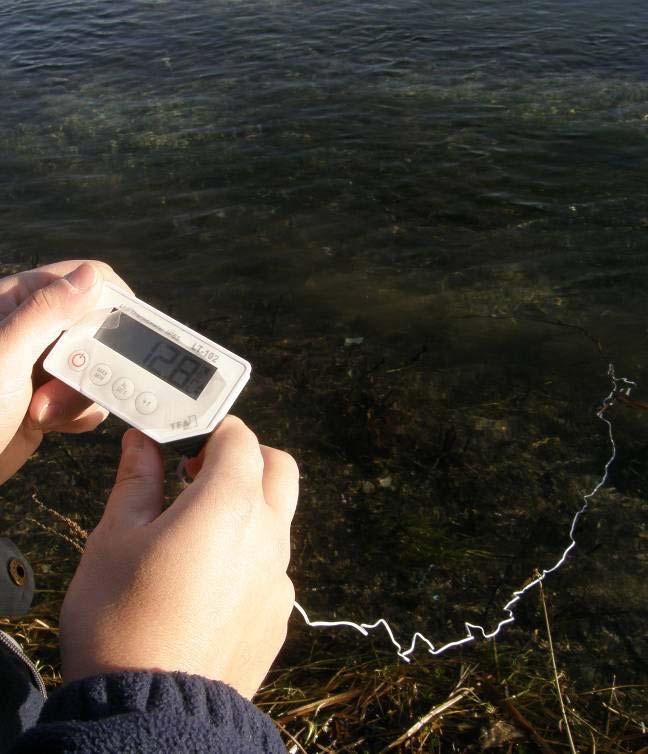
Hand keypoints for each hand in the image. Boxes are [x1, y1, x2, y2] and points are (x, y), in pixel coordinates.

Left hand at [0, 260, 131, 483]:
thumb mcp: (6, 356)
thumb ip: (48, 312)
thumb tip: (92, 275)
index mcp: (16, 302)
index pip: (80, 279)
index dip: (108, 302)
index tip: (122, 333)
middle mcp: (31, 329)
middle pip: (95, 328)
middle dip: (92, 361)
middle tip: (68, 382)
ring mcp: (39, 365)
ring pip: (96, 366)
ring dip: (79, 395)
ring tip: (41, 411)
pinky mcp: (48, 397)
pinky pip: (88, 397)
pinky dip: (79, 414)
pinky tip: (48, 423)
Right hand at [60, 416, 298, 698]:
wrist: (152, 712)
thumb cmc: (123, 620)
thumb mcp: (115, 538)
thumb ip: (138, 480)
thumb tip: (143, 443)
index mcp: (229, 504)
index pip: (240, 438)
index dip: (213, 432)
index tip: (185, 445)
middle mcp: (268, 534)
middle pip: (278, 467)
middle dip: (246, 457)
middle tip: (201, 475)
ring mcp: (280, 576)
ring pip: (280, 516)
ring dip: (250, 505)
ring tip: (200, 530)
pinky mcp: (280, 612)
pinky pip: (275, 563)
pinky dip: (252, 552)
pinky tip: (211, 580)